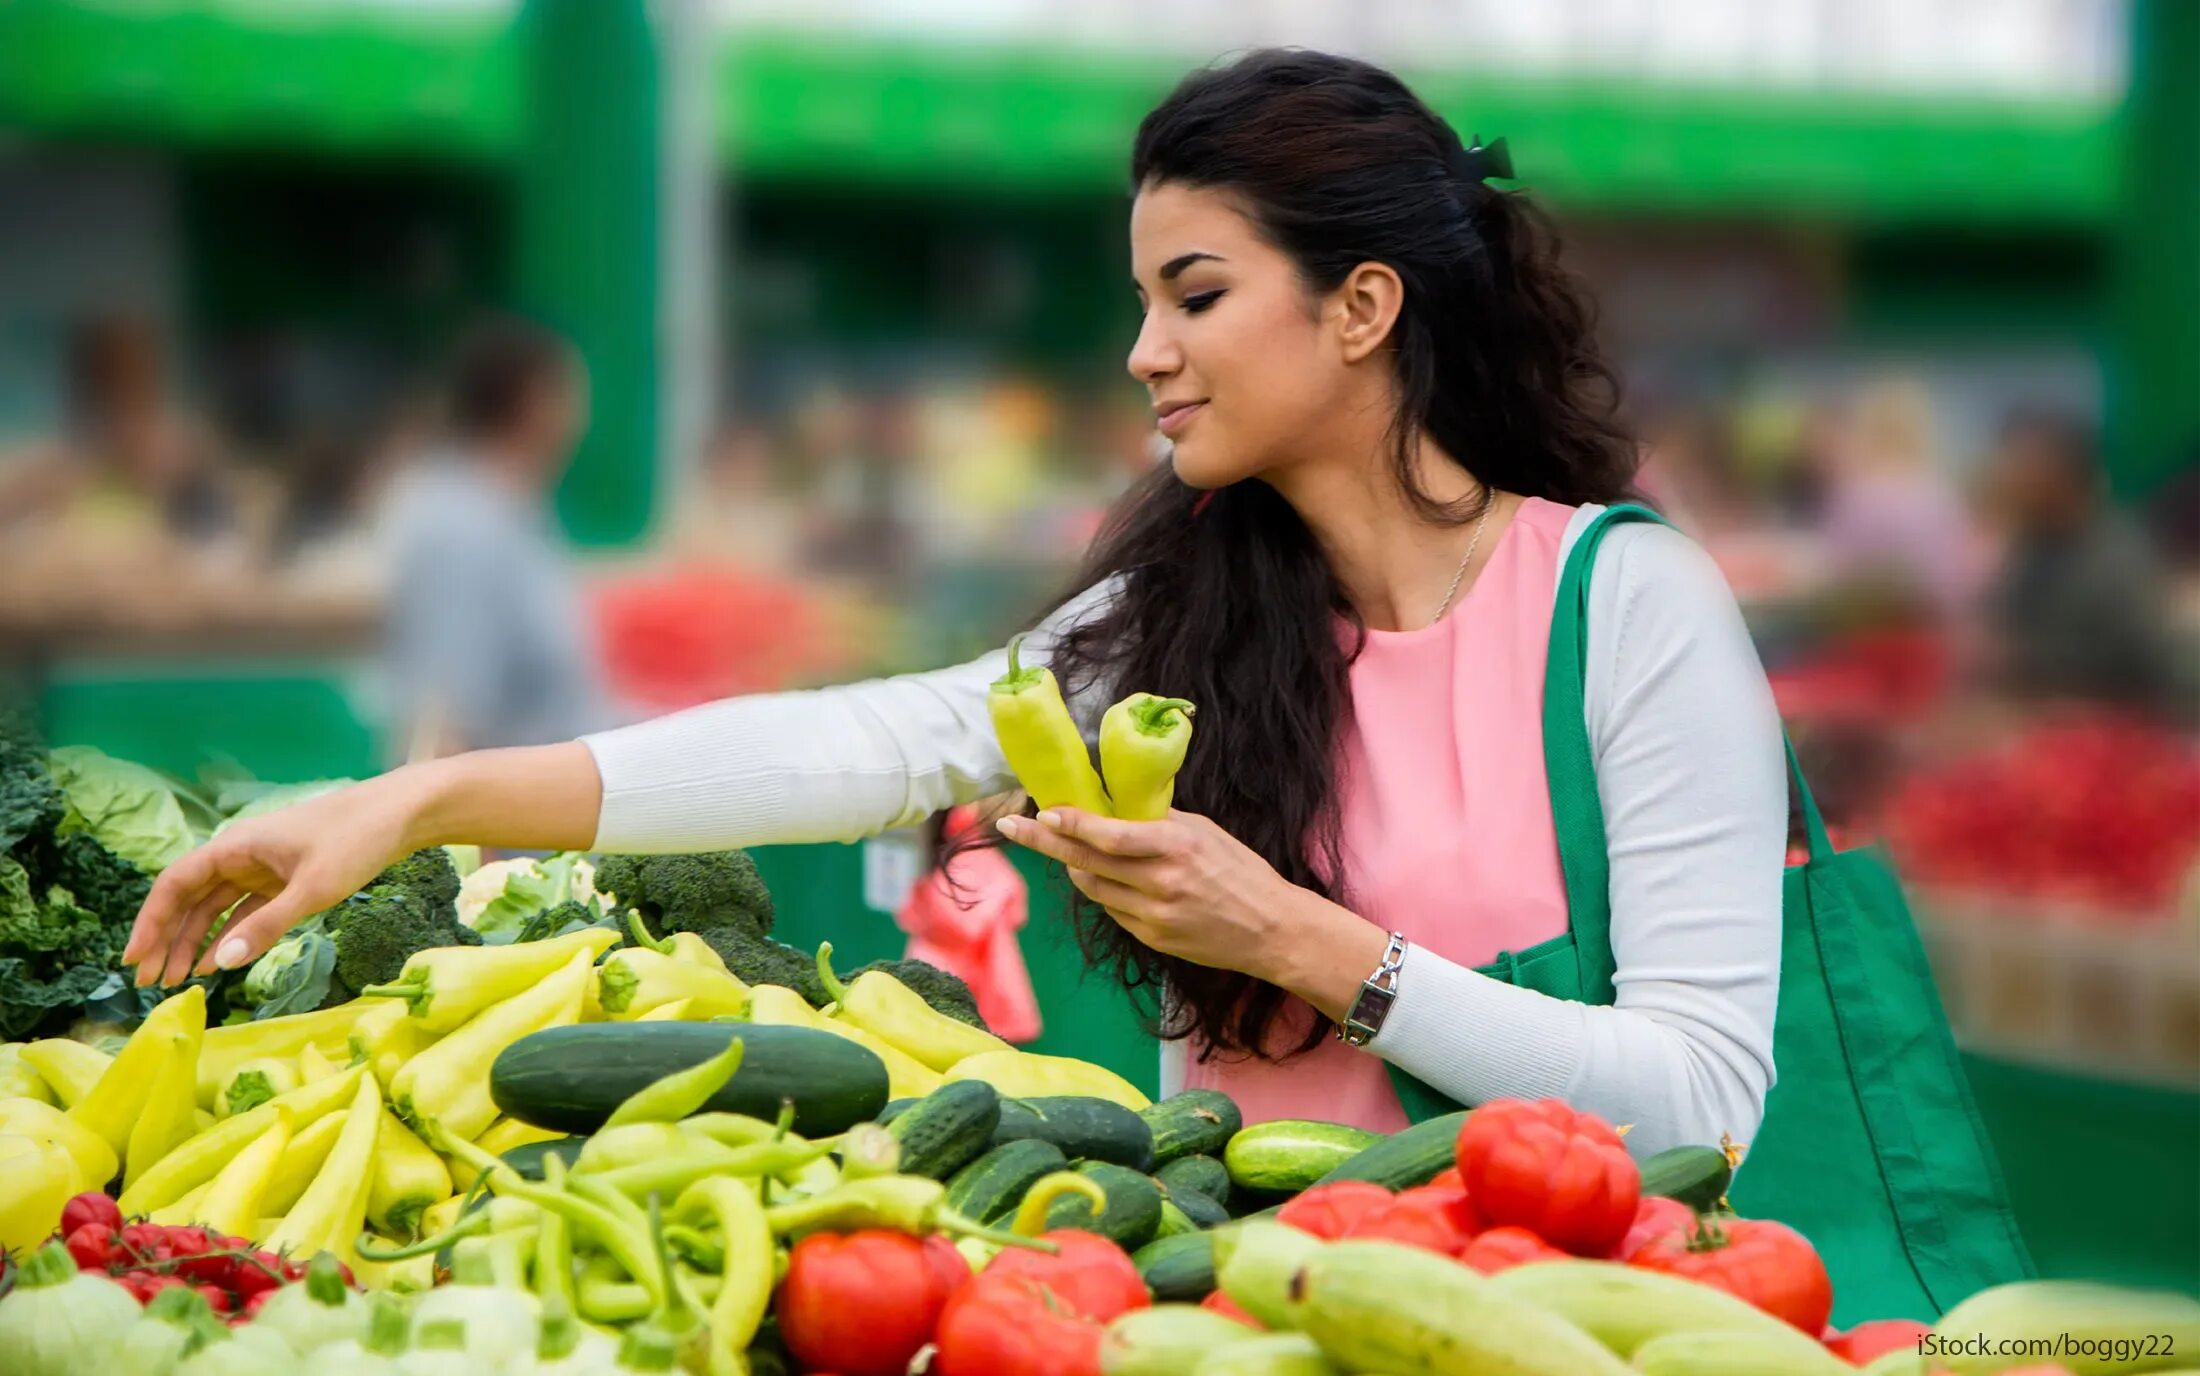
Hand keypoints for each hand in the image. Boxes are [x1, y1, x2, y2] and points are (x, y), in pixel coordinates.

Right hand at [123, 775, 420, 986]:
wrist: (402, 815)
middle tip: (149, 983)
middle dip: (166, 940)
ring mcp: (262, 868)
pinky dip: (228, 936)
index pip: (175, 884)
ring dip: (193, 942)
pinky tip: (216, 964)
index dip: (150, 922)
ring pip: (214, 908)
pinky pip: (244, 911)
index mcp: (235, 847)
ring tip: (176, 981)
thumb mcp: (312, 889)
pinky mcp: (285, 880)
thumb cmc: (357, 841)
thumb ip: (266, 927)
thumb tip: (220, 963)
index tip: (134, 959)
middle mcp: (240, 855)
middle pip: (189, 899)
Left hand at [996, 806, 1339, 987]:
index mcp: (1176, 847)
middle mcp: (1161, 883)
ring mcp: (1154, 916)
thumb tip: (1114, 808)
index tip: (1044, 812)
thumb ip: (1157, 822)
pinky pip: (1112, 910)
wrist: (1270, 930)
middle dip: (1044, 844)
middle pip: (1087, 862)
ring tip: (1069, 850)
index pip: (1111, 836)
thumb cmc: (1239, 871)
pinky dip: (1105, 892)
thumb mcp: (1203, 832)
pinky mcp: (1152, 939)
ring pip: (1093, 888)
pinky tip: (1115, 882)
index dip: (1072, 825)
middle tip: (1011, 828)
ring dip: (1076, 867)